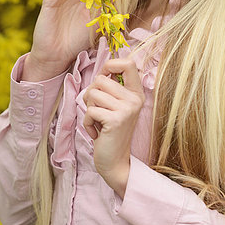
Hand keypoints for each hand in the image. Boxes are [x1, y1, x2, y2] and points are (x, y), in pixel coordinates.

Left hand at [83, 58, 144, 196]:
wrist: (115, 161)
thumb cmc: (109, 130)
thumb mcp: (116, 106)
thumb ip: (112, 88)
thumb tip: (103, 68)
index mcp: (136, 93)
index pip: (129, 63)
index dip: (110, 65)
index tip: (104, 77)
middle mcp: (135, 99)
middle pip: (100, 79)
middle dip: (91, 94)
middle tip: (98, 111)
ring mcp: (127, 109)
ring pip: (93, 94)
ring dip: (89, 109)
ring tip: (98, 121)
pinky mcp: (116, 120)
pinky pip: (90, 110)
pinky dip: (88, 122)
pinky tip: (97, 132)